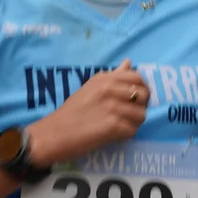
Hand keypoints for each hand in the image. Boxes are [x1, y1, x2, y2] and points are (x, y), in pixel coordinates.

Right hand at [27, 58, 148, 164]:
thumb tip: (129, 62)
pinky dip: (125, 136)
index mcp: (104, 78)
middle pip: (144, 96)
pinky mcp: (113, 126)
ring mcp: (112, 107)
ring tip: (119, 127)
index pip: (137, 77)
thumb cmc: (71, 111)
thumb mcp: (90, 87)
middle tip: (128, 115)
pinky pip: (133, 130)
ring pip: (141, 115)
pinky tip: (113, 135)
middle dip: (140, 107)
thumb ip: (112, 76)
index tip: (135, 99)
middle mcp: (110, 89)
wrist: (54, 133)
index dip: (142, 89)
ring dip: (133, 123)